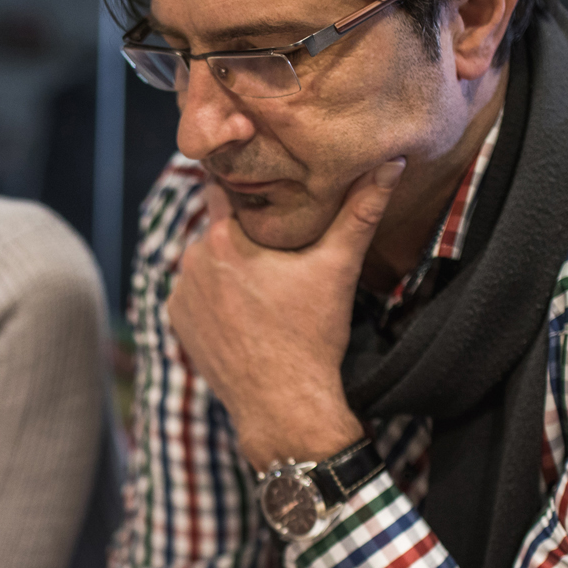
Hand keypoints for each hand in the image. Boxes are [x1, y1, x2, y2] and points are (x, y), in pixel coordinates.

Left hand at [168, 159, 405, 468]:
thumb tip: (390, 164)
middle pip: (218, 228)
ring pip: (205, 261)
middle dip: (243, 233)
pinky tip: (244, 309)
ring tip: (263, 282)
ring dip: (227, 265)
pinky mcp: (177, 322)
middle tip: (277, 245)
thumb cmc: (310, 336)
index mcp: (223, 239)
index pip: (221, 188)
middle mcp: (192, 261)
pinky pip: (194, 294)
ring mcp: (181, 295)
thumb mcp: (338, 268)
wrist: (283, 404)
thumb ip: (361, 211)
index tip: (264, 188)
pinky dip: (214, 296)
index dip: (244, 186)